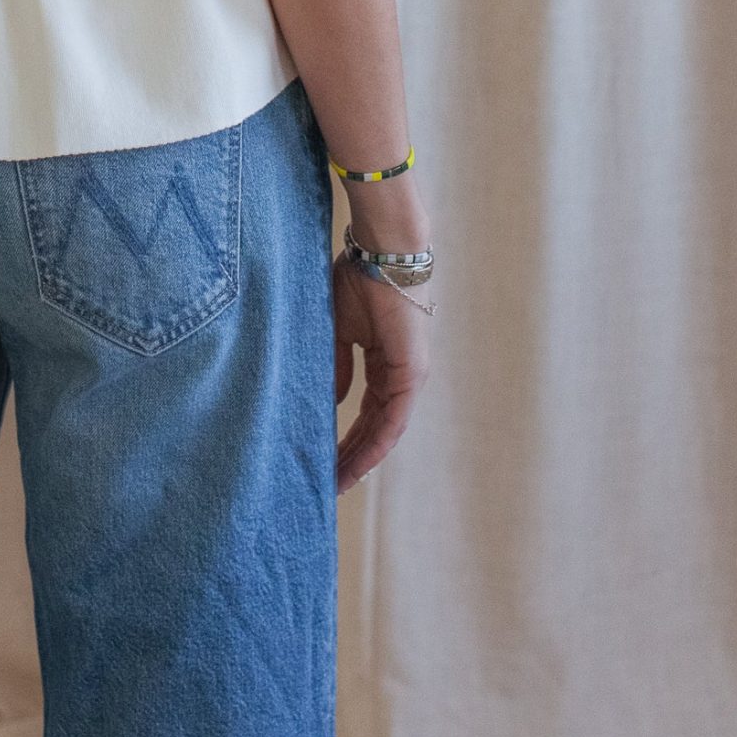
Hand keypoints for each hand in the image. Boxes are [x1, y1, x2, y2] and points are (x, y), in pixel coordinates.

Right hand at [332, 252, 430, 492]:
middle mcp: (399, 375)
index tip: (325, 460)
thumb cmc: (358, 279)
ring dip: (361, 458)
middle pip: (374, 428)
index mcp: (383, 363)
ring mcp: (408, 377)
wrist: (382, 253)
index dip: (346, 438)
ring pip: (384, 431)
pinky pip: (393, 421)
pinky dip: (374, 444)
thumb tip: (332, 401)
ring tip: (337, 482)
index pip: (365, 412)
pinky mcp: (411, 376)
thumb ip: (335, 365)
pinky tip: (356, 464)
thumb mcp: (337, 329)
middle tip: (327, 483)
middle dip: (351, 456)